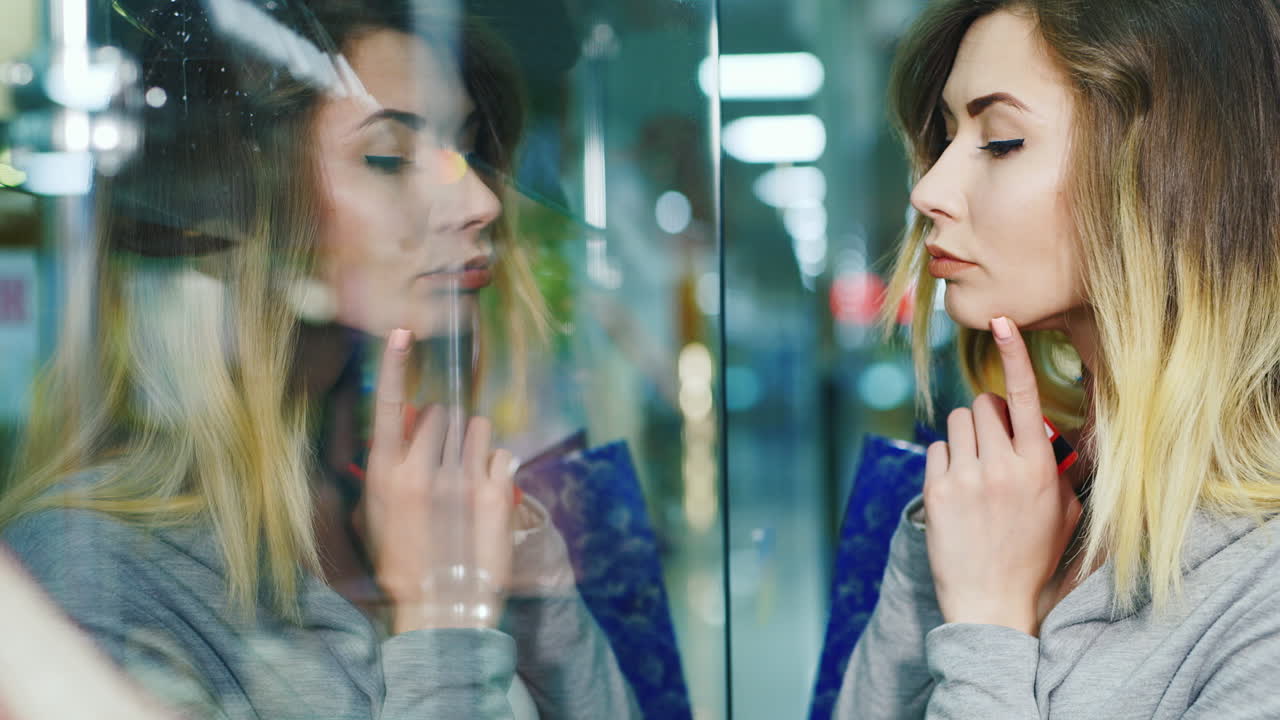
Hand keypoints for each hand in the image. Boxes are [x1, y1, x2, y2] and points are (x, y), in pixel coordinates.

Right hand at [358, 328, 516, 632]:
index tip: (401, 333)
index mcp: (386, 474)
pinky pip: (501, 450)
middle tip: (444, 458)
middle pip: (441, 412)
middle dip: (445, 427)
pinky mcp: (494, 492)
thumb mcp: (374, 517)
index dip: (395, 365)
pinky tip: (487, 487)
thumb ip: (387, 470)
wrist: (439, 607)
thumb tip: (401, 435)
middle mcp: (422, 470)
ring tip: (468, 470)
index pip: (389, 406)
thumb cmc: (401, 564)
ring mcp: (461, 480)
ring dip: (473, 439)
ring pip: (476, 425)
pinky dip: (497, 463)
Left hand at [922, 316, 1082, 635]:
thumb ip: (1060, 468)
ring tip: (975, 469)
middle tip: (992, 445)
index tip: (1002, 322)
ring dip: (966, 435)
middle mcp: (1003, 466)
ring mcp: (966, 478)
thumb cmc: (1032, 557)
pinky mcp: (937, 491)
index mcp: (1040, 467)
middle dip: (987, 416)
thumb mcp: (1064, 513)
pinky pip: (937, 448)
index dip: (1013, 355)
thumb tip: (1050, 435)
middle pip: (983, 403)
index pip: (1024, 397)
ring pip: (958, 422)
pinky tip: (957, 489)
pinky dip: (946, 460)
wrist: (991, 603)